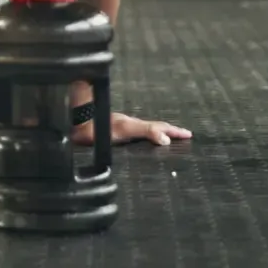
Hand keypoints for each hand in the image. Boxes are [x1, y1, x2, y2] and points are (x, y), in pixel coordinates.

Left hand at [74, 112, 193, 147]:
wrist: (77, 126)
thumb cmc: (100, 130)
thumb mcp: (126, 129)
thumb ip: (147, 132)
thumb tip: (167, 140)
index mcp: (136, 124)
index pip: (160, 127)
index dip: (175, 131)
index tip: (189, 134)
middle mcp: (129, 125)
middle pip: (154, 127)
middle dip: (169, 132)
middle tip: (183, 136)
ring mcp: (120, 129)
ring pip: (143, 131)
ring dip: (156, 134)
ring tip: (167, 139)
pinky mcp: (112, 135)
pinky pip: (133, 137)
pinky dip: (143, 138)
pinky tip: (139, 143)